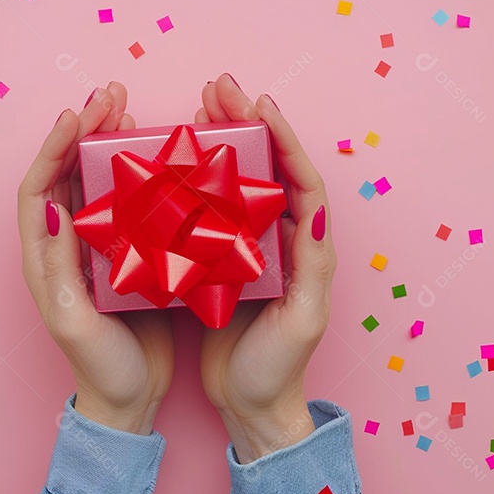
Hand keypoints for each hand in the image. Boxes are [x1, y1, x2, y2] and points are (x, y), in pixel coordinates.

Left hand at [18, 83, 173, 434]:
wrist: (128, 399)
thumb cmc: (98, 367)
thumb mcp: (73, 322)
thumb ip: (59, 268)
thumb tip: (52, 209)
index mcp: (43, 258)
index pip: (38, 189)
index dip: (52, 149)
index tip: (75, 117)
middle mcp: (65, 244)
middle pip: (66, 173)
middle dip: (83, 130)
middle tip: (110, 95)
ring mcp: (98, 246)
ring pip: (96, 181)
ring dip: (108, 143)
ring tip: (128, 109)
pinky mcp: (128, 252)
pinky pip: (128, 201)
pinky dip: (138, 172)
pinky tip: (157, 154)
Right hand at [196, 75, 335, 462]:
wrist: (252, 406)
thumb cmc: (278, 367)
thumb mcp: (303, 319)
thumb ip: (312, 265)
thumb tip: (318, 209)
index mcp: (307, 245)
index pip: (299, 177)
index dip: (282, 137)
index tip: (258, 105)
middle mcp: (280, 237)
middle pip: (267, 166)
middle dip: (247, 123)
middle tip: (219, 88)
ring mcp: (248, 245)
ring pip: (238, 179)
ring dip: (222, 140)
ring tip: (199, 108)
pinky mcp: (219, 259)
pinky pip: (210, 206)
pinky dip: (196, 177)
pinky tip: (174, 161)